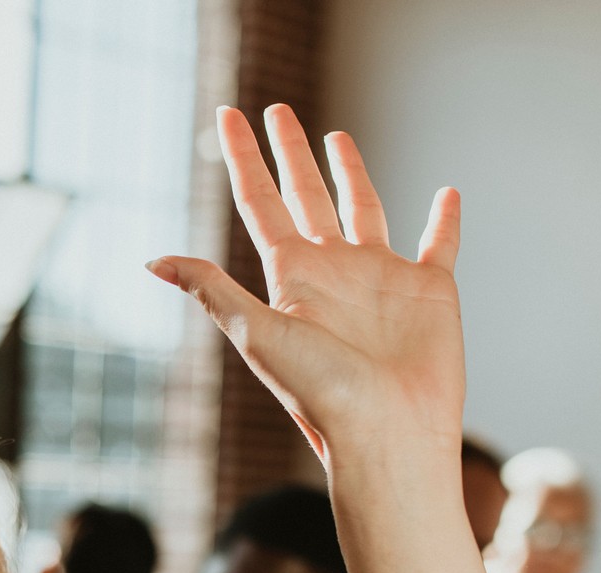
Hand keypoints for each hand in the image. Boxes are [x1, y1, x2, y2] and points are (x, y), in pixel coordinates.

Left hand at [148, 104, 464, 469]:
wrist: (388, 433)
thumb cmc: (323, 394)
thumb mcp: (258, 334)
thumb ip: (213, 291)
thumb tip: (154, 262)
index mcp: (292, 278)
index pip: (261, 202)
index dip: (242, 158)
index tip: (228, 115)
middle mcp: (333, 272)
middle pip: (307, 195)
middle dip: (290, 153)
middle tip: (277, 110)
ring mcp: (381, 279)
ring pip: (365, 209)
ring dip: (351, 174)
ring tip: (337, 137)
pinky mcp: (431, 290)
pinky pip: (439, 244)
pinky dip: (444, 220)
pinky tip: (447, 194)